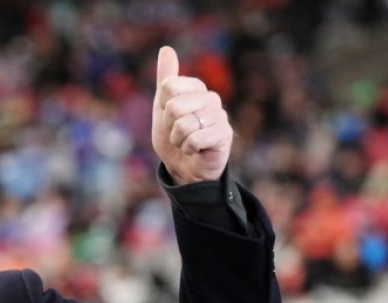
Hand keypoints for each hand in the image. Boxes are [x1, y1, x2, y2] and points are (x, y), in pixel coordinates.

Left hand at [151, 46, 232, 184]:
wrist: (185, 169)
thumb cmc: (175, 138)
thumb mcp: (162, 108)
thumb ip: (165, 79)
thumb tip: (166, 48)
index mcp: (196, 88)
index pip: (168, 87)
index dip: (163, 108)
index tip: (169, 118)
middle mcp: (211, 98)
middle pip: (174, 106)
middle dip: (170, 126)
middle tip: (179, 133)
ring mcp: (220, 116)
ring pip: (184, 125)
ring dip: (178, 140)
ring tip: (187, 143)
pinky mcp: (225, 135)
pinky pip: (195, 139)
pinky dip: (188, 148)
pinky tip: (196, 150)